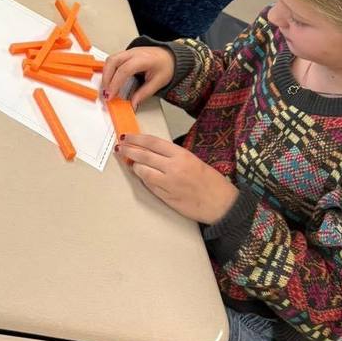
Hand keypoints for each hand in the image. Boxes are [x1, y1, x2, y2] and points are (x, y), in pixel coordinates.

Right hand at [102, 47, 174, 107]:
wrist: (170, 56)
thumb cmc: (166, 66)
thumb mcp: (158, 82)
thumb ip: (144, 94)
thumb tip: (133, 103)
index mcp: (143, 59)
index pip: (124, 70)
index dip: (115, 83)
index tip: (111, 95)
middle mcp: (134, 53)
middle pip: (113, 61)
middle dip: (106, 78)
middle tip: (106, 93)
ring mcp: (128, 52)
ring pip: (110, 59)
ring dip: (105, 74)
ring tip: (107, 89)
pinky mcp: (125, 54)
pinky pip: (113, 60)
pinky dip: (108, 71)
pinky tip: (110, 81)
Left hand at [117, 134, 238, 223]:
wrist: (222, 204)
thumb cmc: (211, 181)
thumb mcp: (193, 160)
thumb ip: (172, 156)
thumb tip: (151, 151)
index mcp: (181, 155)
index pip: (152, 142)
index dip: (136, 138)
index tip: (126, 136)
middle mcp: (173, 168)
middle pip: (144, 155)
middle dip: (129, 150)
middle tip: (119, 147)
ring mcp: (169, 184)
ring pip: (143, 172)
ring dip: (134, 166)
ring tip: (130, 163)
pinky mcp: (167, 198)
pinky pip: (150, 186)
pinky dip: (143, 180)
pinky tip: (141, 176)